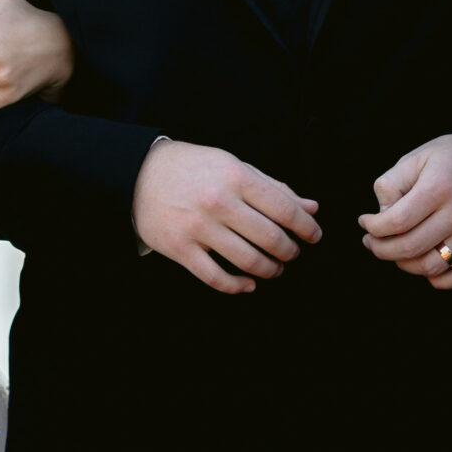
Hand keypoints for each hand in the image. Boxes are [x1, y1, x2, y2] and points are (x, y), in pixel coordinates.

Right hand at [133, 141, 320, 294]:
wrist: (138, 173)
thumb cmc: (191, 167)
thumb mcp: (232, 165)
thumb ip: (272, 187)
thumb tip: (310, 208)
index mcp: (235, 176)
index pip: (284, 208)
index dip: (306, 227)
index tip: (313, 235)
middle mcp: (218, 202)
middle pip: (270, 238)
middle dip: (290, 251)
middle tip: (292, 253)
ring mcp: (198, 227)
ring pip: (248, 261)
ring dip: (270, 270)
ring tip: (274, 268)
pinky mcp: (180, 248)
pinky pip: (216, 278)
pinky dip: (238, 286)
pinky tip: (249, 283)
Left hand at [359, 133, 451, 287]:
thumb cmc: (451, 157)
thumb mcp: (416, 158)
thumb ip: (391, 185)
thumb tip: (380, 217)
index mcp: (439, 187)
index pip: (396, 222)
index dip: (373, 228)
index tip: (365, 223)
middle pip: (411, 247)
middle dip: (382, 250)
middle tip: (372, 243)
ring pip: (432, 266)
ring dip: (405, 265)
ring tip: (395, 252)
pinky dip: (437, 279)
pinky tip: (424, 265)